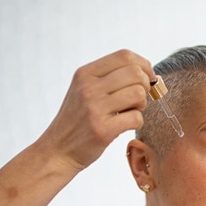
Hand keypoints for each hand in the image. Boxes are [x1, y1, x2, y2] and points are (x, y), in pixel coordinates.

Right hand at [37, 49, 154, 172]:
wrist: (58, 150)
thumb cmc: (78, 120)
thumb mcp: (84, 90)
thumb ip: (109, 78)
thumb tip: (146, 71)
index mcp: (85, 73)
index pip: (124, 56)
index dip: (144, 65)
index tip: (147, 77)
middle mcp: (88, 87)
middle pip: (135, 73)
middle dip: (145, 85)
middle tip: (139, 98)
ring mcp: (95, 108)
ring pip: (138, 94)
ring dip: (142, 104)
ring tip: (131, 111)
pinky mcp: (103, 129)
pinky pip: (136, 118)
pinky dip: (137, 122)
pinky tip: (126, 125)